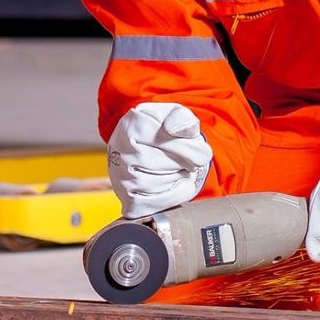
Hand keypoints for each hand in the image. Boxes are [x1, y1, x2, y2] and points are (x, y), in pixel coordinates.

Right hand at [107, 102, 212, 217]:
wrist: (146, 146)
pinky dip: (174, 196)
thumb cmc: (164, 129)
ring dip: (179, 178)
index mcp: (134, 123)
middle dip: (186, 163)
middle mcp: (121, 149)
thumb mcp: (176, 115)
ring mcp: (120, 175)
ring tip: (178, 169)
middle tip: (188, 160)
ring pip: (161, 183)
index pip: (167, 140)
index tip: (198, 151)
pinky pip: (154, 204)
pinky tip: (178, 184)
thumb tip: (174, 130)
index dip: (190, 149)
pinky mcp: (126, 198)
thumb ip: (182, 119)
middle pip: (166, 163)